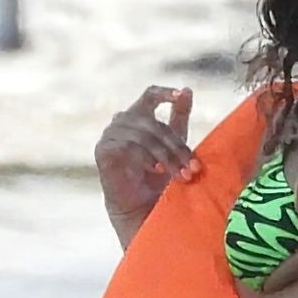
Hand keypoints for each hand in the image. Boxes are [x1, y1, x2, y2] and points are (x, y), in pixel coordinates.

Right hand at [94, 85, 199, 226]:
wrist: (141, 208)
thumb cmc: (159, 177)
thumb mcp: (174, 145)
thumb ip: (178, 118)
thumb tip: (188, 89)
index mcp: (140, 116)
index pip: (150, 95)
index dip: (165, 93)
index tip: (181, 95)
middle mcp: (122, 121)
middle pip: (153, 123)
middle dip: (177, 146)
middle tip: (194, 168)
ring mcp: (110, 135)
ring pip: (143, 136)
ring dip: (166, 156)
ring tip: (182, 176)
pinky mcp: (103, 151)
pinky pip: (127, 147)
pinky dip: (146, 159)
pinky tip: (157, 171)